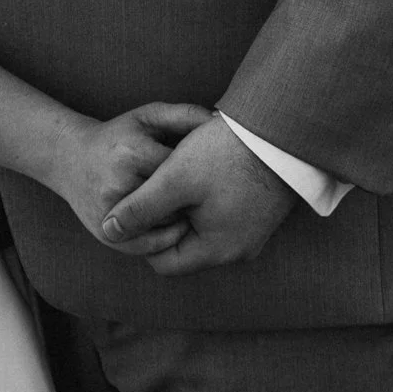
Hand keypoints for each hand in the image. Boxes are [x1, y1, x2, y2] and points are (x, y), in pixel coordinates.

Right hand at [56, 102, 214, 252]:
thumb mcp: (148, 117)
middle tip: (214, 201)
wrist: (70, 158)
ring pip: (163, 228)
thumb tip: (221, 123)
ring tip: (198, 216)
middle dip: (196, 203)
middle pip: (176, 203)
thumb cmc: (119, 135)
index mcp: (133, 154)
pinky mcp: (105, 233)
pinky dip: (164, 241)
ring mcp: (110, 213)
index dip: (204, 176)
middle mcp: (119, 185)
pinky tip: (175, 230)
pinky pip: (145, 247)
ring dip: (184, 224)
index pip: (183, 172)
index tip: (216, 176)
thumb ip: (185, 115)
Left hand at [99, 114, 296, 274]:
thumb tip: (109, 231)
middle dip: (168, 217)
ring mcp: (253, 233)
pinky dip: (208, 198)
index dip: (145, 234)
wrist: (283, 130)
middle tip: (160, 183)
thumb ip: (140, 208)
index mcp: (217, 250)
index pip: (163, 262)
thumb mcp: (174, 178)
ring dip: (188, 205)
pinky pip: (223, 215)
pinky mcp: (261, 215)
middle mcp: (239, 250)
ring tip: (183, 172)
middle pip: (184, 245)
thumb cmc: (227, 153)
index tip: (143, 201)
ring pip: (203, 228)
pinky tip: (206, 169)